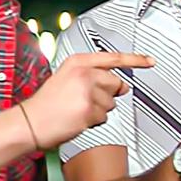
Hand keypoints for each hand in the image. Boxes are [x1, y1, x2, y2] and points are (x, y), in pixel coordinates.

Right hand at [21, 52, 153, 151]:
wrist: (31, 122)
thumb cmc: (46, 103)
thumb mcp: (66, 78)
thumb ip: (93, 77)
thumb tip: (122, 86)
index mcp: (78, 62)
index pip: (113, 58)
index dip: (135, 60)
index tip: (149, 61)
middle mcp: (84, 73)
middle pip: (116, 84)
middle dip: (107, 95)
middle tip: (84, 101)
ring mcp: (87, 91)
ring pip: (111, 103)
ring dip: (98, 110)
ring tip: (76, 110)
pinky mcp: (89, 110)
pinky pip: (104, 118)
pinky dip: (93, 122)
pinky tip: (77, 119)